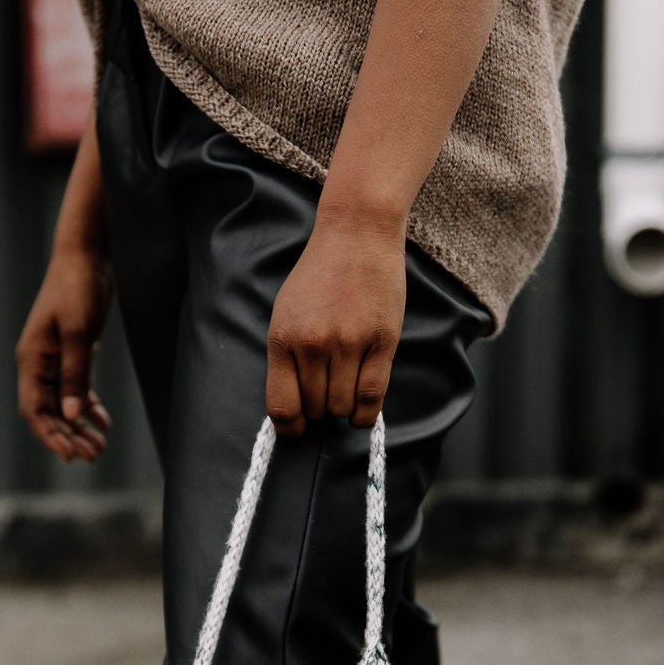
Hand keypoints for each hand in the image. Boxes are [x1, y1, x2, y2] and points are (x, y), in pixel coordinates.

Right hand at [16, 243, 113, 461]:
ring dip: (79, 426)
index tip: (70, 456)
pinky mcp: (72, 352)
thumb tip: (72, 415)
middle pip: (48, 411)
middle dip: (68, 436)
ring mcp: (54, 359)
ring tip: (100, 446)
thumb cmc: (78, 287)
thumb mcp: (79, 333)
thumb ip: (76, 375)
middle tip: (94, 455)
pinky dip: (89, 407)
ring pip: (63, 403)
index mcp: (32, 359)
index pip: (33, 409)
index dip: (49, 436)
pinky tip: (104, 422)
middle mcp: (39, 363)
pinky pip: (76, 389)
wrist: (86, 255)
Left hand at [265, 212, 405, 436]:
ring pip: (342, 406)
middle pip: (315, 408)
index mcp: (283, 338)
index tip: (297, 429)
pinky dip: (365, 414)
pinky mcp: (382, 342)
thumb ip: (286, 355)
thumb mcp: (285, 312)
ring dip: (342, 408)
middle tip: (325, 395)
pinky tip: (361, 411)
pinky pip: (372, 396)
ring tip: (344, 389)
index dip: (289, 428)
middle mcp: (314, 344)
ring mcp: (349, 344)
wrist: (356, 235)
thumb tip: (292, 403)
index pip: (282, 406)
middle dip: (319, 410)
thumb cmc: (319, 274)